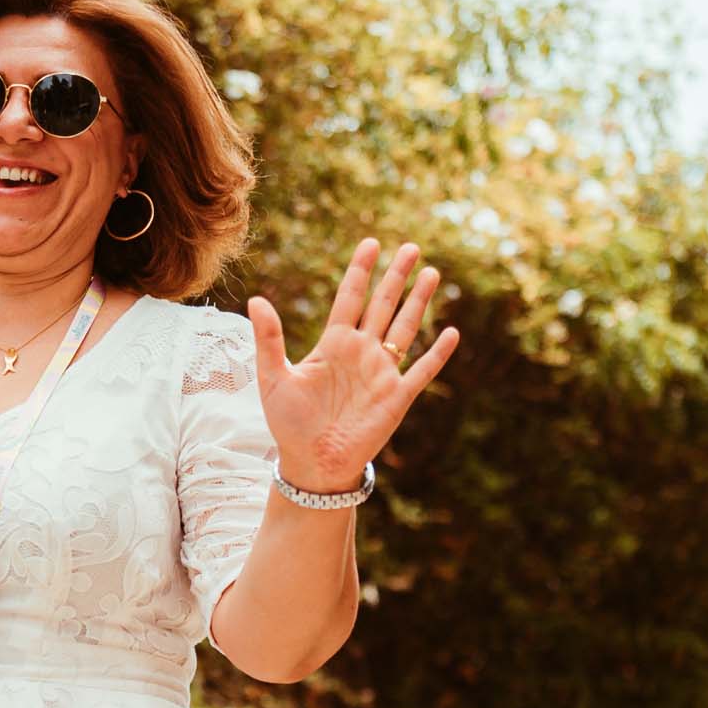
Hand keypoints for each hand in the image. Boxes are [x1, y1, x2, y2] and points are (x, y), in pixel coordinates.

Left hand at [246, 240, 457, 495]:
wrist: (311, 464)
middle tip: (410, 247)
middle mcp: (360, 352)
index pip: (350, 297)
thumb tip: (256, 300)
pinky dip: (437, 353)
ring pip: (405, 328)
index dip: (360, 271)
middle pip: (383, 305)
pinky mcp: (396, 397)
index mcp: (332, 343)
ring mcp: (381, 373)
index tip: (371, 244)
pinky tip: (452, 332)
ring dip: (418, 302)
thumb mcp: (273, 378)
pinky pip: (422, 370)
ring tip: (431, 272)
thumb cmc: (288, 424)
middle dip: (396, 276)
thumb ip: (268, 340)